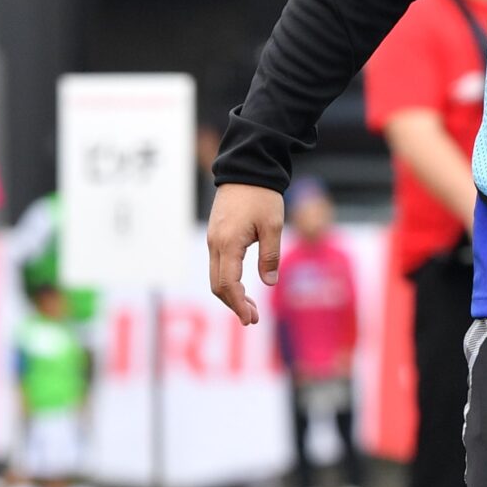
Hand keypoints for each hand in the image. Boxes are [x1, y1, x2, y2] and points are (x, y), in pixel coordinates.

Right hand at [207, 183, 285, 324]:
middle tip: (253, 318)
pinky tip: (242, 287)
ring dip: (231, 295)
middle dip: (234, 304)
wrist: (247, 167)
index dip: (238, 304)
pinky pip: (217, 265)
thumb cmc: (262, 195)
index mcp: (229, 243)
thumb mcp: (273, 226)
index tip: (251, 319)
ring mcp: (213, 239)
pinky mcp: (215, 235)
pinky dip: (228, 281)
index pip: (228, 284)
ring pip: (215, 277)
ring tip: (250, 307)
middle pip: (217, 285)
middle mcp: (215, 243)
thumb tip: (268, 283)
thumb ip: (270, 256)